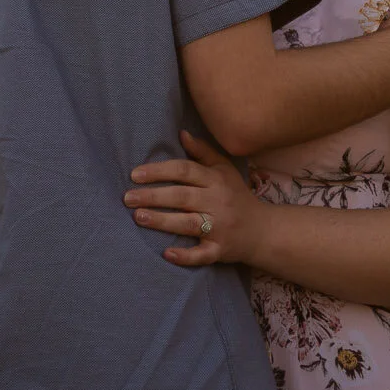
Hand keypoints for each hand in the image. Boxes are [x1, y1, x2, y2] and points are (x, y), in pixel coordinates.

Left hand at [124, 131, 269, 266]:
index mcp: (216, 180)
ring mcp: (219, 227)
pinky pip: (202, 254)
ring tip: (138, 217)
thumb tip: (181, 134)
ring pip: (188, 223)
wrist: (262, 231)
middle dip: (153, 196)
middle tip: (127, 197)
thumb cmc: (236, 196)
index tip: (135, 174)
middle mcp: (218, 202)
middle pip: (182, 196)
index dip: (159, 171)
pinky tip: (166, 253)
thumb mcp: (224, 170)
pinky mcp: (220, 250)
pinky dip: (185, 255)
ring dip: (162, 221)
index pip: (185, 171)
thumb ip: (203, 152)